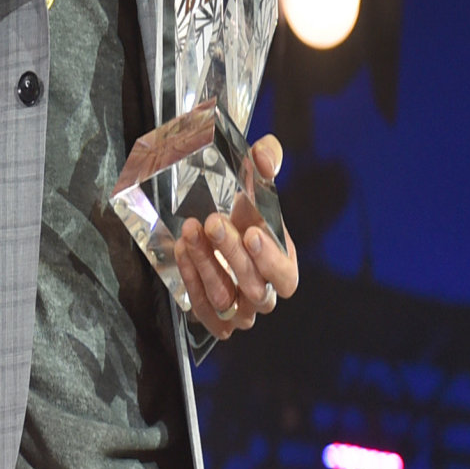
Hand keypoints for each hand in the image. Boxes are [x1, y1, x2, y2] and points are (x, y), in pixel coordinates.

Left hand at [178, 135, 298, 340]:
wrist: (212, 218)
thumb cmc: (242, 205)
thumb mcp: (254, 176)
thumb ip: (266, 160)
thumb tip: (264, 156)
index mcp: (282, 263)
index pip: (287, 278)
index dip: (270, 261)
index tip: (251, 233)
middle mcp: (262, 291)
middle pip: (254, 289)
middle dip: (230, 253)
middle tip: (211, 222)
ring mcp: (236, 307)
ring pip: (224, 300)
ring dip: (205, 265)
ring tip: (190, 231)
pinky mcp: (210, 312)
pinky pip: (202, 308)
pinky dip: (191, 280)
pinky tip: (183, 250)